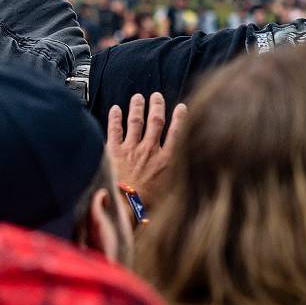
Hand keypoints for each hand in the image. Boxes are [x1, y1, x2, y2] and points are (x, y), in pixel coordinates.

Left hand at [106, 92, 187, 208]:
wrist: (125, 209)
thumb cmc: (148, 205)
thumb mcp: (173, 192)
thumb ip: (179, 178)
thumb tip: (190, 173)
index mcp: (166, 160)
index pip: (176, 132)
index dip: (180, 118)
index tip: (181, 107)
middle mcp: (150, 150)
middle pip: (155, 122)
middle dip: (157, 106)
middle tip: (156, 96)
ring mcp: (131, 150)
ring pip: (136, 122)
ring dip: (137, 107)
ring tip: (138, 97)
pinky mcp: (114, 152)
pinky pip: (115, 130)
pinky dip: (115, 118)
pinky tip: (115, 109)